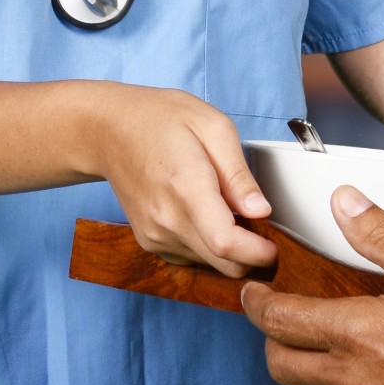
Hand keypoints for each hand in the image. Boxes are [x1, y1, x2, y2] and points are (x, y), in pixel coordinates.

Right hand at [86, 83, 275, 276]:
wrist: (109, 131)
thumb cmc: (161, 119)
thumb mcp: (212, 126)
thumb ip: (238, 174)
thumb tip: (261, 210)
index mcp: (186, 187)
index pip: (225, 242)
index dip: (258, 252)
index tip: (275, 245)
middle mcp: (166, 220)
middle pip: (222, 264)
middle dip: (253, 256)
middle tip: (265, 228)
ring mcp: (155, 234)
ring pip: (210, 264)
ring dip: (232, 251)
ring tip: (233, 212)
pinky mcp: (150, 241)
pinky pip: (192, 258)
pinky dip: (210, 248)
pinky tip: (211, 217)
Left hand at [243, 187, 383, 384]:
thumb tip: (346, 204)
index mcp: (361, 334)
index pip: (278, 320)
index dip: (256, 301)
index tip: (253, 290)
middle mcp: (354, 382)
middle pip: (281, 363)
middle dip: (272, 337)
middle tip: (285, 316)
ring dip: (328, 362)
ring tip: (371, 336)